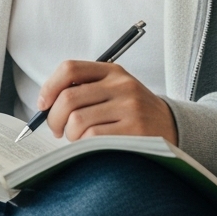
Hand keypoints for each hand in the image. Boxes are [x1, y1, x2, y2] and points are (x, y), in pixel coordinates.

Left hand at [37, 61, 177, 143]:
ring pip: (77, 121)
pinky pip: (93, 138)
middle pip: (68, 98)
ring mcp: (130, 107)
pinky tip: (90, 146)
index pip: (70, 69)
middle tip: (57, 129)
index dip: (49, 87)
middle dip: (54, 118)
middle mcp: (121, 85)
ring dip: (70, 135)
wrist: (173, 128)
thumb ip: (84, 90)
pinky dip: (84, 145)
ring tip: (77, 138)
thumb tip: (45, 104)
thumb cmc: (132, 112)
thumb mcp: (114, 90)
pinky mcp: (135, 130)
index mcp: (112, 71)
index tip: (43, 104)